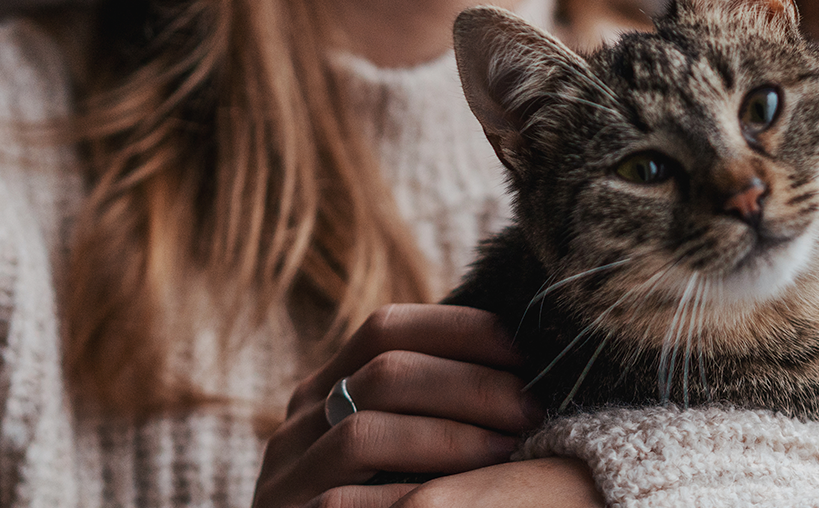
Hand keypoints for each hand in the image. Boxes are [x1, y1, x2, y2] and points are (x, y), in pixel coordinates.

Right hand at [252, 304, 556, 507]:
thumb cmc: (384, 496)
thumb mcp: (401, 441)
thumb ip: (433, 404)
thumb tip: (519, 368)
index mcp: (330, 386)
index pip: (386, 328)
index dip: (457, 328)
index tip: (522, 349)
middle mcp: (302, 420)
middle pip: (383, 373)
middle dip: (469, 384)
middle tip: (530, 407)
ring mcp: (288, 473)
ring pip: (363, 434)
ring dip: (447, 437)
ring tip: (508, 448)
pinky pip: (342, 502)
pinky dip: (411, 492)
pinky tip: (460, 496)